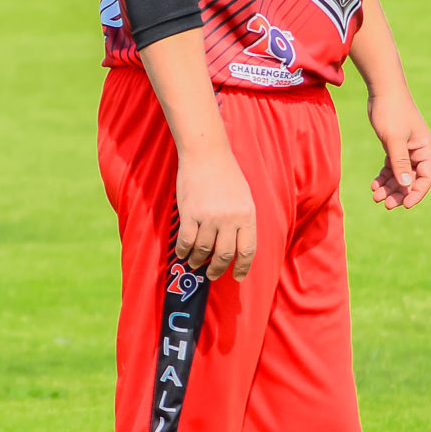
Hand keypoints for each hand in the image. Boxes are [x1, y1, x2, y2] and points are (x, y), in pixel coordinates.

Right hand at [174, 148, 257, 278]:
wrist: (206, 154)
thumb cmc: (227, 175)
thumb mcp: (244, 198)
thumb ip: (243, 221)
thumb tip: (238, 246)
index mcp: (247, 215)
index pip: (247, 250)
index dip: (242, 268)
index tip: (237, 277)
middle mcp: (229, 219)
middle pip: (223, 255)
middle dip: (216, 269)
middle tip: (211, 274)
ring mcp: (209, 217)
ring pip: (203, 250)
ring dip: (197, 261)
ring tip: (195, 263)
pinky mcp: (190, 213)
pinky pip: (186, 241)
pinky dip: (183, 251)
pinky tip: (183, 254)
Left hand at [368, 89, 430, 209]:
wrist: (382, 90)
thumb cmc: (391, 111)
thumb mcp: (394, 139)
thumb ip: (400, 163)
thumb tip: (407, 185)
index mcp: (426, 149)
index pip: (426, 178)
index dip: (416, 193)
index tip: (404, 205)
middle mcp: (419, 151)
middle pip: (412, 179)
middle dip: (399, 193)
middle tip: (385, 204)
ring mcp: (407, 149)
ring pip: (400, 175)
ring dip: (389, 187)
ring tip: (375, 196)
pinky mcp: (395, 146)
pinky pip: (391, 167)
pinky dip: (384, 176)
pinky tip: (374, 184)